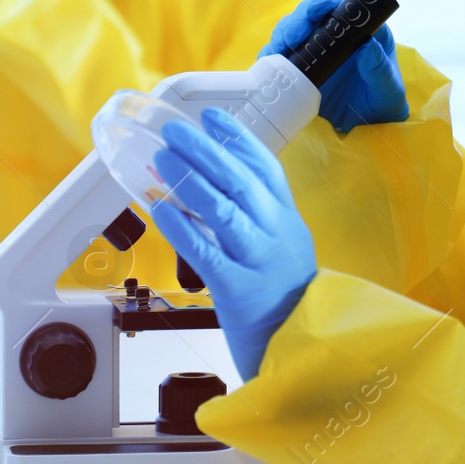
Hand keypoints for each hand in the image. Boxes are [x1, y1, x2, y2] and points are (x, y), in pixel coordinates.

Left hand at [150, 108, 316, 380]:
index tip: (211, 116)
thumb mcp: (282, 242)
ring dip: (190, 181)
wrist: (303, 347)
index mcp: (285, 217)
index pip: (265, 167)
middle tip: (175, 131)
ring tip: (163, 160)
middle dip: (206, 151)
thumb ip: (256, 211)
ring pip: (224, 210)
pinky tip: (162, 210)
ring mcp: (257, 260)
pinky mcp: (238, 290)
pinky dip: (182, 228)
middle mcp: (274, 233)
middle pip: (240, 180)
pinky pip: (206, 252)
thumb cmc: (285, 293)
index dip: (237, 138)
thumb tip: (212, 177)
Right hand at [260, 0, 408, 133]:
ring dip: (280, 37)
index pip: (340, 5)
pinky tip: (266, 65)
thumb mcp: (388, 89)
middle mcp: (338, 34)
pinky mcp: (304, 65)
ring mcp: (318, 49)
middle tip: (287, 40)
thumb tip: (367, 47)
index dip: (321, 4)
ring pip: (293, 31)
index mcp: (363, 30)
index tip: (310, 15)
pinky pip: (284, 55)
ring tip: (274, 53)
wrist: (370, 123)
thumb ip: (379, 70)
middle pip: (310, 15)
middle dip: (294, 22)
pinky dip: (272, 57)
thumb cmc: (385, 102)